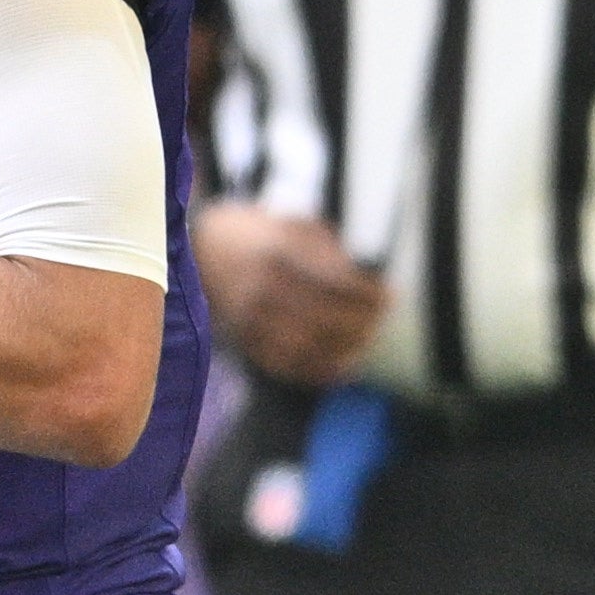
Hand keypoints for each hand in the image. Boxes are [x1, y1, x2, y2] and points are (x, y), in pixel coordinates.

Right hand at [188, 202, 390, 385]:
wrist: (205, 247)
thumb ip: (332, 251)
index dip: (367, 293)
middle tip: (382, 321)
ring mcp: (250, 315)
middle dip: (361, 322)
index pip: (335, 281)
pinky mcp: (242, 336)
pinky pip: (283, 363)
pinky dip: (315, 370)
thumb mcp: (297, 225)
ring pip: (304, 344)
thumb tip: (369, 281)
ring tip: (365, 344)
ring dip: (342, 350)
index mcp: (279, 251)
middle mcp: (262, 285)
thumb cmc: (264, 233)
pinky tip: (340, 366)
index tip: (390, 295)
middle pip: (323, 315)